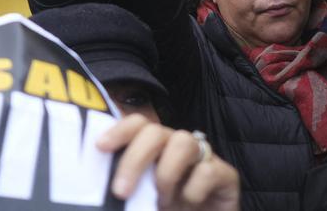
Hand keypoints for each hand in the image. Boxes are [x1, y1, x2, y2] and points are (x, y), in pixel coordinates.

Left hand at [98, 114, 239, 210]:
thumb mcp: (141, 201)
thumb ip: (128, 190)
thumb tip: (104, 190)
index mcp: (157, 149)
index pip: (138, 124)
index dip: (119, 130)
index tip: (100, 147)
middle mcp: (179, 147)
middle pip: (156, 131)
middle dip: (135, 158)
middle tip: (121, 190)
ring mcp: (204, 158)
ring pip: (183, 142)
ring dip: (165, 173)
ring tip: (161, 201)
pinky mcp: (226, 175)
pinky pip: (208, 170)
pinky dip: (193, 190)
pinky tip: (189, 205)